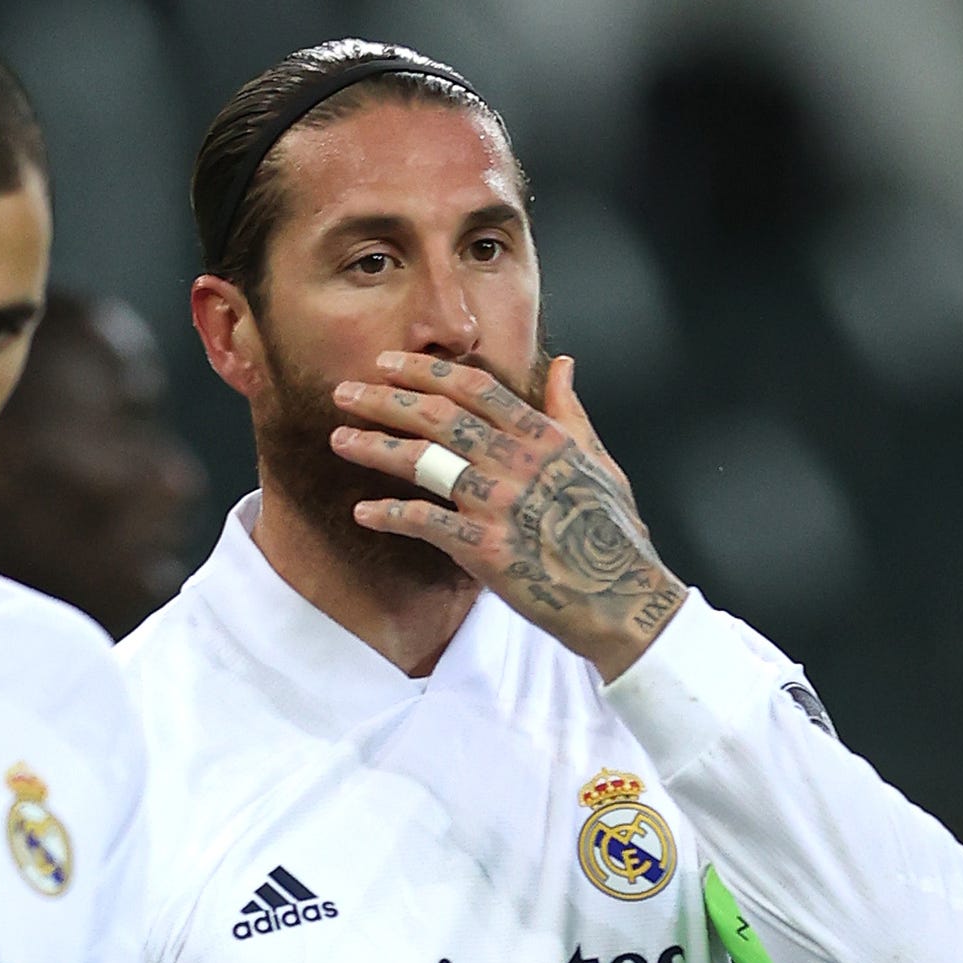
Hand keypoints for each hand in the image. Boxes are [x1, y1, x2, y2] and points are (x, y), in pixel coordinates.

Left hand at [329, 352, 685, 680]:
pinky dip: (391, 515)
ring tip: (339, 438)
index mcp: (544, 437)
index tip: (388, 363)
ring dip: (376, 448)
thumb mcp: (599, 460)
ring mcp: (500, 505)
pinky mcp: (486, 549)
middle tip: (345, 391)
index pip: (475, 389)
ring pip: (425, 462)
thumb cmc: (611, 531)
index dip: (426, 371)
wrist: (623, 598)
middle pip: (440, 418)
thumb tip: (562, 364)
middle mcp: (519, 463)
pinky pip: (427, 523)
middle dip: (386, 400)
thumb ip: (571, 411)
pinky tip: (363, 511)